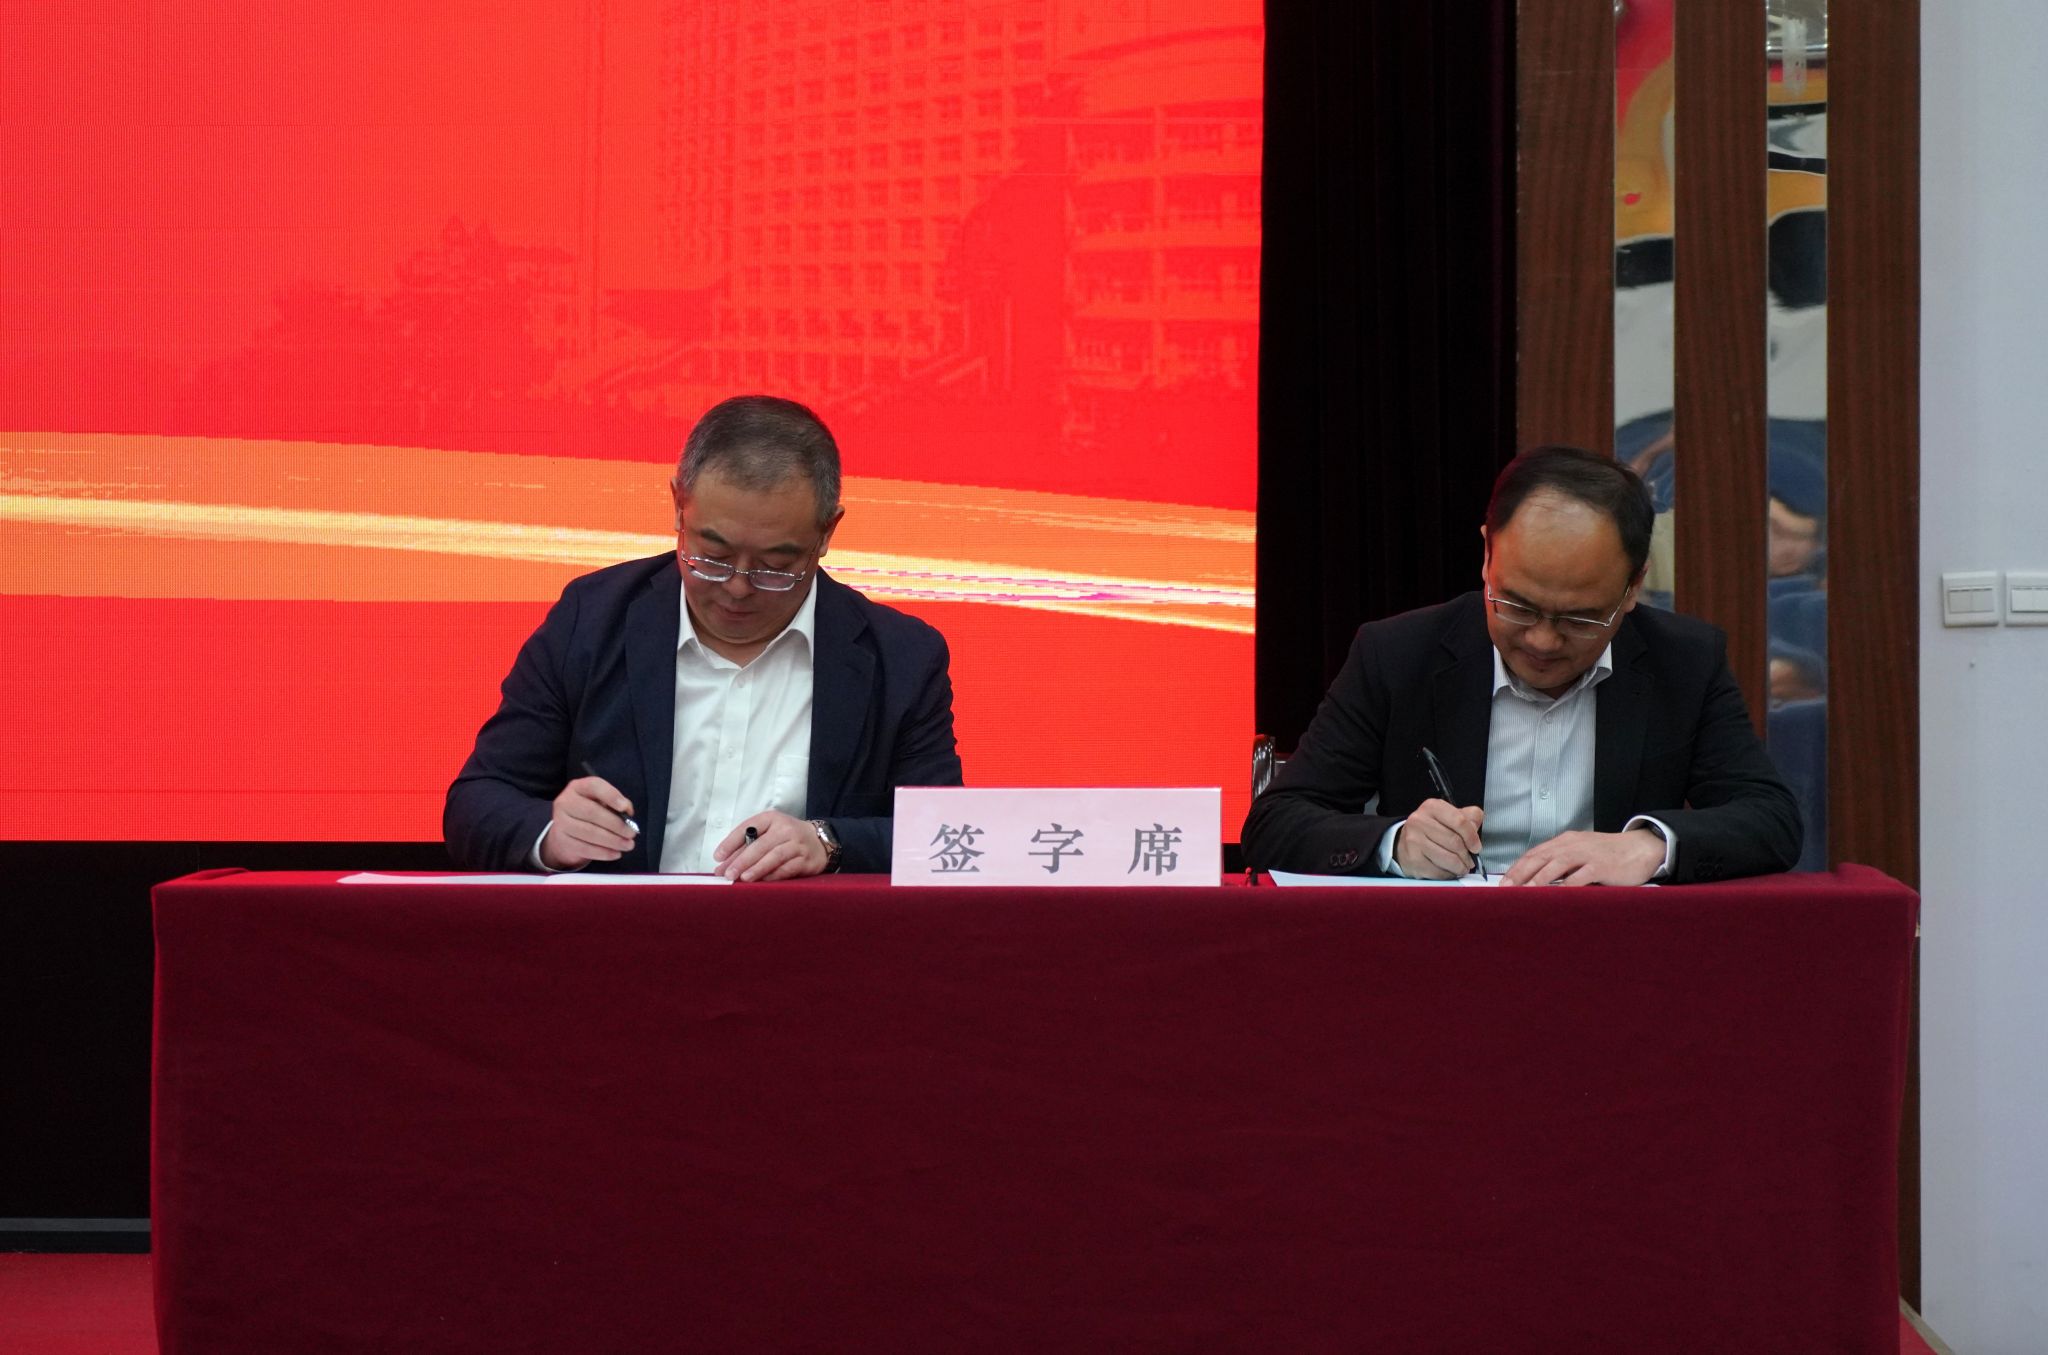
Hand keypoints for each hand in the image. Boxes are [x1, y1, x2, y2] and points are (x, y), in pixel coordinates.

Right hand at [541, 776, 637, 870]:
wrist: (566, 829)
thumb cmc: (590, 811)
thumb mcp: (602, 801)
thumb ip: (616, 803)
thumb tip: (627, 812)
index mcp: (578, 787)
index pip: (594, 786)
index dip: (611, 796)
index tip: (625, 808)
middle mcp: (566, 802)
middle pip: (592, 812)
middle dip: (616, 824)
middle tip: (631, 833)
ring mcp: (561, 822)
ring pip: (589, 832)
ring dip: (612, 841)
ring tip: (628, 845)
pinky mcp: (563, 840)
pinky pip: (584, 848)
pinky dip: (603, 852)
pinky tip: (616, 853)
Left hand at [712, 810, 828, 881]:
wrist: (820, 842)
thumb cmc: (787, 838)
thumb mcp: (768, 833)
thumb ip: (746, 847)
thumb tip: (722, 866)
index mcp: (771, 818)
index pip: (748, 828)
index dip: (731, 842)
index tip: (718, 856)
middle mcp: (785, 829)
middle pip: (760, 845)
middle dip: (742, 860)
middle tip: (728, 874)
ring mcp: (797, 844)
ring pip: (774, 856)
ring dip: (757, 868)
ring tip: (743, 878)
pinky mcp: (806, 860)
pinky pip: (787, 868)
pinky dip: (773, 875)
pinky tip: (762, 882)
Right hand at [1394, 798, 1485, 878]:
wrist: (1404, 844)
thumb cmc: (1432, 830)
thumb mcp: (1449, 817)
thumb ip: (1468, 817)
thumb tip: (1475, 827)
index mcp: (1432, 807)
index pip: (1459, 821)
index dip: (1472, 836)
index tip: (1476, 847)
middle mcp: (1420, 821)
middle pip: (1455, 842)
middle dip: (1467, 855)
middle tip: (1470, 860)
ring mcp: (1414, 841)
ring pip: (1449, 859)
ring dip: (1460, 867)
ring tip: (1462, 867)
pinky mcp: (1413, 859)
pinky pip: (1439, 872)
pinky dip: (1448, 874)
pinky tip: (1448, 870)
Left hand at [1500, 827, 1665, 886]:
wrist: (1641, 848)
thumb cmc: (1608, 855)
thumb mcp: (1581, 854)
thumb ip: (1562, 864)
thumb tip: (1537, 881)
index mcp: (1564, 842)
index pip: (1534, 854)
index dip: (1517, 868)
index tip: (1502, 884)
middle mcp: (1571, 845)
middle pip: (1539, 858)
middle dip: (1520, 874)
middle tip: (1504, 890)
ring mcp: (1586, 854)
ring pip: (1555, 865)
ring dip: (1537, 880)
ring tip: (1523, 894)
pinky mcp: (1601, 865)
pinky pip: (1580, 876)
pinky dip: (1566, 886)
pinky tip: (1555, 897)